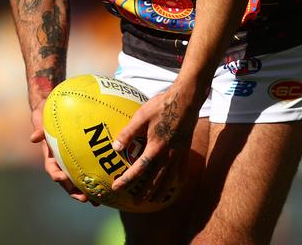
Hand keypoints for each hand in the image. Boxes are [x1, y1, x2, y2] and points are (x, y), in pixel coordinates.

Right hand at [30, 101, 99, 205]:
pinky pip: (90, 168)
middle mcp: (62, 161)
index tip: (61, 179)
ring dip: (87, 191)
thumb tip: (33, 138)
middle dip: (75, 191)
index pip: (52, 168)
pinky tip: (107, 185)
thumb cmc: (47, 112)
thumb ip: (39, 128)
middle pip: (68, 181)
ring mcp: (73, 160)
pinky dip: (96, 178)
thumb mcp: (40, 117)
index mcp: (51, 154)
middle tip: (84, 198)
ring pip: (80, 179)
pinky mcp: (85, 156)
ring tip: (98, 200)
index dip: (56, 175)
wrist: (58, 107)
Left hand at [109, 83, 198, 201]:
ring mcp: (179, 154)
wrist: (186, 99)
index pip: (139, 169)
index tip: (116, 187)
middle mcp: (168, 155)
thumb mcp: (141, 116)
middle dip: (144, 192)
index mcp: (155, 147)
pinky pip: (182, 171)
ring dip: (161, 191)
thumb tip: (115, 147)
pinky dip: (177, 181)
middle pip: (155, 180)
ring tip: (154, 200)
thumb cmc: (161, 106)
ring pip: (169, 178)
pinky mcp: (186, 149)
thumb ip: (128, 133)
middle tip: (135, 202)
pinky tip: (175, 184)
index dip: (126, 180)